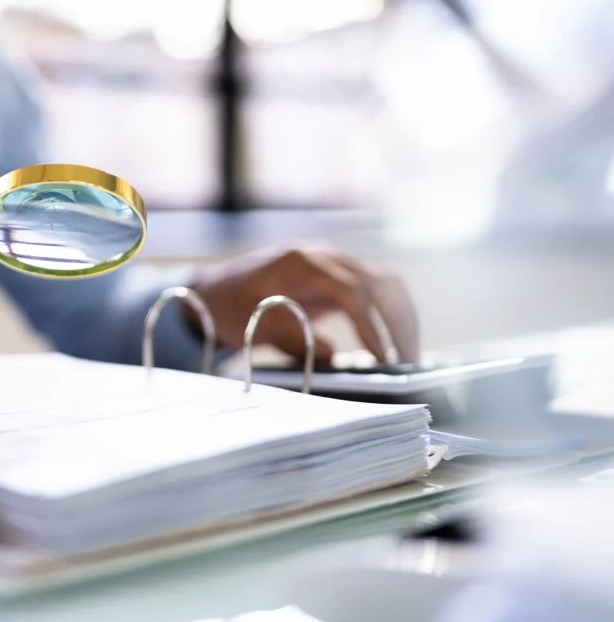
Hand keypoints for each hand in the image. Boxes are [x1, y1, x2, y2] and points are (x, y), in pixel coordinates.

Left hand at [190, 248, 419, 363]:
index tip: (382, 358)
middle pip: (379, 281)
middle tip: (406, 363)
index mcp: (302, 262)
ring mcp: (333, 267)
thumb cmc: (228, 305)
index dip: (370, 324)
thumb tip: (330, 355)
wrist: (213, 292)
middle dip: (398, 322)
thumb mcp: (251, 322)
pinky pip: (376, 294)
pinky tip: (395, 346)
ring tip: (408, 358)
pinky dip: (390, 317)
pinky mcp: (337, 283)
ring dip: (402, 319)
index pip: (352, 289)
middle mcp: (324, 258)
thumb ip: (289, 335)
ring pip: (385, 285)